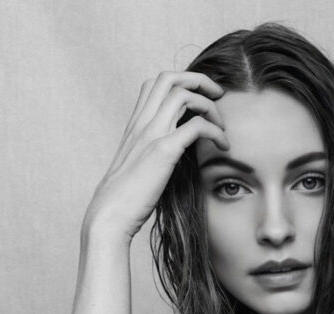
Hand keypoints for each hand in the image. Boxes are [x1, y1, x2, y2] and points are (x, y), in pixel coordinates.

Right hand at [82, 71, 228, 244]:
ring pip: (184, 94)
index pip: (156, 84)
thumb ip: (153, 150)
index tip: (200, 98)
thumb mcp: (137, 165)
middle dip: (200, 80)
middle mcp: (142, 123)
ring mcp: (151, 134)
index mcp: (135, 124)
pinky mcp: (163, 152)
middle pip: (170, 78)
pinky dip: (216, 131)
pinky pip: (196, 126)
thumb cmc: (125, 197)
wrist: (109, 215)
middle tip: (218, 95)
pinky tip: (224, 146)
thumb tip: (173, 152)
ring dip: (210, 105)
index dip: (181, 82)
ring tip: (222, 125)